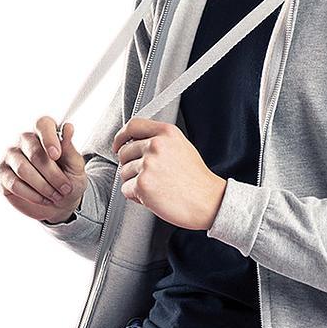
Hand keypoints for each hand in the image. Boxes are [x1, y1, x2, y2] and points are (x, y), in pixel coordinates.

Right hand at [0, 116, 87, 223]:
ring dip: (43, 186)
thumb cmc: (68, 180)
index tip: (56, 155)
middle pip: (34, 152)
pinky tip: (43, 198)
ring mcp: (11, 156)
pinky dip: (32, 195)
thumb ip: (70, 148)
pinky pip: (15, 184)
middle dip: (53, 174)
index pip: (43, 124)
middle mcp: (25, 140)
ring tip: (55, 195)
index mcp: (45, 132)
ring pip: (23, 169)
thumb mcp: (76, 166)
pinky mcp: (2, 174)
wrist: (59, 204)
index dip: (49, 138)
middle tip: (65, 188)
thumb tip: (68, 127)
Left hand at [112, 117, 226, 230]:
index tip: (118, 145)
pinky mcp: (142, 184)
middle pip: (124, 151)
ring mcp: (148, 164)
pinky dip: (136, 196)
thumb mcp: (182, 146)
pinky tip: (154, 197)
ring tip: (157, 187)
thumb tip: (134, 142)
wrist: (209, 201)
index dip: (121, 136)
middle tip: (149, 176)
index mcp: (166, 132)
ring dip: (135, 182)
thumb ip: (159, 139)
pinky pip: (126, 189)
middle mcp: (156, 145)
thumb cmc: (196, 179)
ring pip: (123, 172)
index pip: (133, 126)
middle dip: (130, 165)